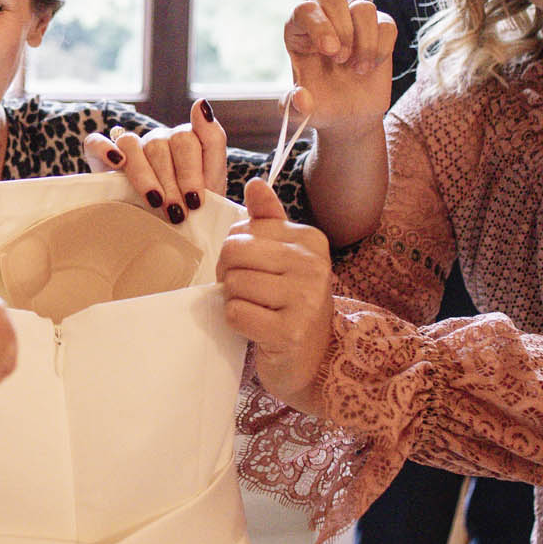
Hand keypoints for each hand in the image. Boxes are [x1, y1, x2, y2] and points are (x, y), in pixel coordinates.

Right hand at [84, 99, 228, 223]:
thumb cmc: (191, 207)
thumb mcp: (213, 181)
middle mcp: (158, 139)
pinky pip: (96, 142)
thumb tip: (201, 102)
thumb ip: (213, 141)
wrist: (167, 233)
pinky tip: (116, 163)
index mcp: (186, 141)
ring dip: (144, 176)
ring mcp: (131, 147)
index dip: (191, 172)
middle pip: (161, 145)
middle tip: (176, 213)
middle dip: (171, 182)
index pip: (188, 139)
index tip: (195, 201)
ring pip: (131, 145)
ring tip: (153, 202)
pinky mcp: (103, 158)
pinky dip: (104, 149)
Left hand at [218, 179, 334, 411]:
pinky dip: (237, 323)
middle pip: (234, 253)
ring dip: (234, 301)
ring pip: (233, 283)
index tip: (252, 270)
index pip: (243, 229)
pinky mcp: (290, 332)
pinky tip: (256, 329)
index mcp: (311, 241)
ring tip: (256, 310)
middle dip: (229, 274)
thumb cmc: (290, 303)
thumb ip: (267, 220)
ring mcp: (305, 299)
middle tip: (247, 292)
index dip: (234, 252)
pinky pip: (236, 313)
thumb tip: (255, 184)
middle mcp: (313, 265)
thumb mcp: (282, 257)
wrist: (313, 359)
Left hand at [282, 0, 396, 139]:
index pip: (304, 9)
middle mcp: (325, 20)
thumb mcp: (302, 114)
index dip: (318, 25)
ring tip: (358, 69)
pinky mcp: (379, 31)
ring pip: (363, 7)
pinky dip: (381, 47)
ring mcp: (354, 23)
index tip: (329, 51)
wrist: (349, 116)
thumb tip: (300, 97)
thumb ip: (294, 108)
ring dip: (364, 41)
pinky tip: (371, 66)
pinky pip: (386, 23)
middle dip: (342, 28)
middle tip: (341, 60)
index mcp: (299, 32)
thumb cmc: (322, 107)